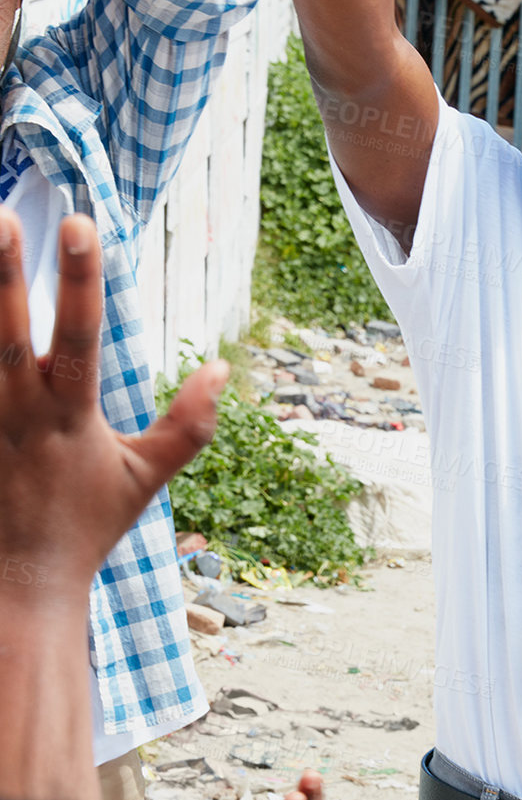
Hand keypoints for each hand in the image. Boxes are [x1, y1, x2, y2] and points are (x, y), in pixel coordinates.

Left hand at [0, 211, 224, 602]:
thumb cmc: (84, 526)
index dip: (84, 279)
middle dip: (2, 271)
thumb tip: (221, 367)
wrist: (17, 585)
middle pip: (4, 331)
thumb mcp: (144, 477)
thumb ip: (188, 424)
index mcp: (69, 416)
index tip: (82, 222)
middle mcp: (17, 413)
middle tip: (1, 214)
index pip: (80, 336)